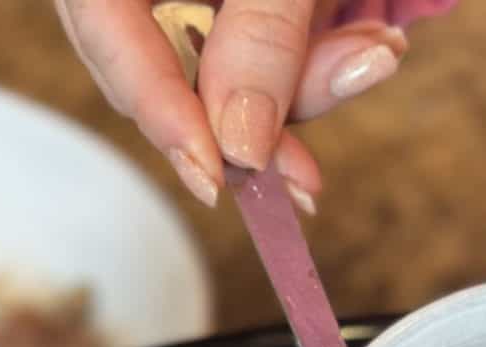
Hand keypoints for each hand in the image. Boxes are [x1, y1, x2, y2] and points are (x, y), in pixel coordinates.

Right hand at [55, 0, 408, 208]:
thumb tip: (242, 142)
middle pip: (177, 68)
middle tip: (306, 175)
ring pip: (235, 67)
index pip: (107, 30)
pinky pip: (274, 43)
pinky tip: (372, 47)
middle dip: (259, 115)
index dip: (159, 111)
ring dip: (312, 81)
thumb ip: (259, 30)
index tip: (215, 177)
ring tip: (378, 54)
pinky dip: (323, 56)